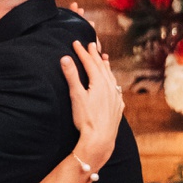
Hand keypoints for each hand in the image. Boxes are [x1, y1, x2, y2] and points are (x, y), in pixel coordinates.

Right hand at [61, 41, 122, 175]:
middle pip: (102, 67)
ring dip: (106, 67)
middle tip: (91, 45)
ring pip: (111, 77)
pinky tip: (113, 84)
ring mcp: (115, 97)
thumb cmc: (86, 119)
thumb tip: (65, 58)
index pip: (89, 62)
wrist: (100, 140)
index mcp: (99, 82)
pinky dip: (113, 82)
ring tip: (104, 58)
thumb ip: (71, 76)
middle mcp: (109, 87)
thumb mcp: (76, 96)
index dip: (82, 52)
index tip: (76, 43)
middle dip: (95, 55)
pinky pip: (116, 89)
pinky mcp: (118, 107)